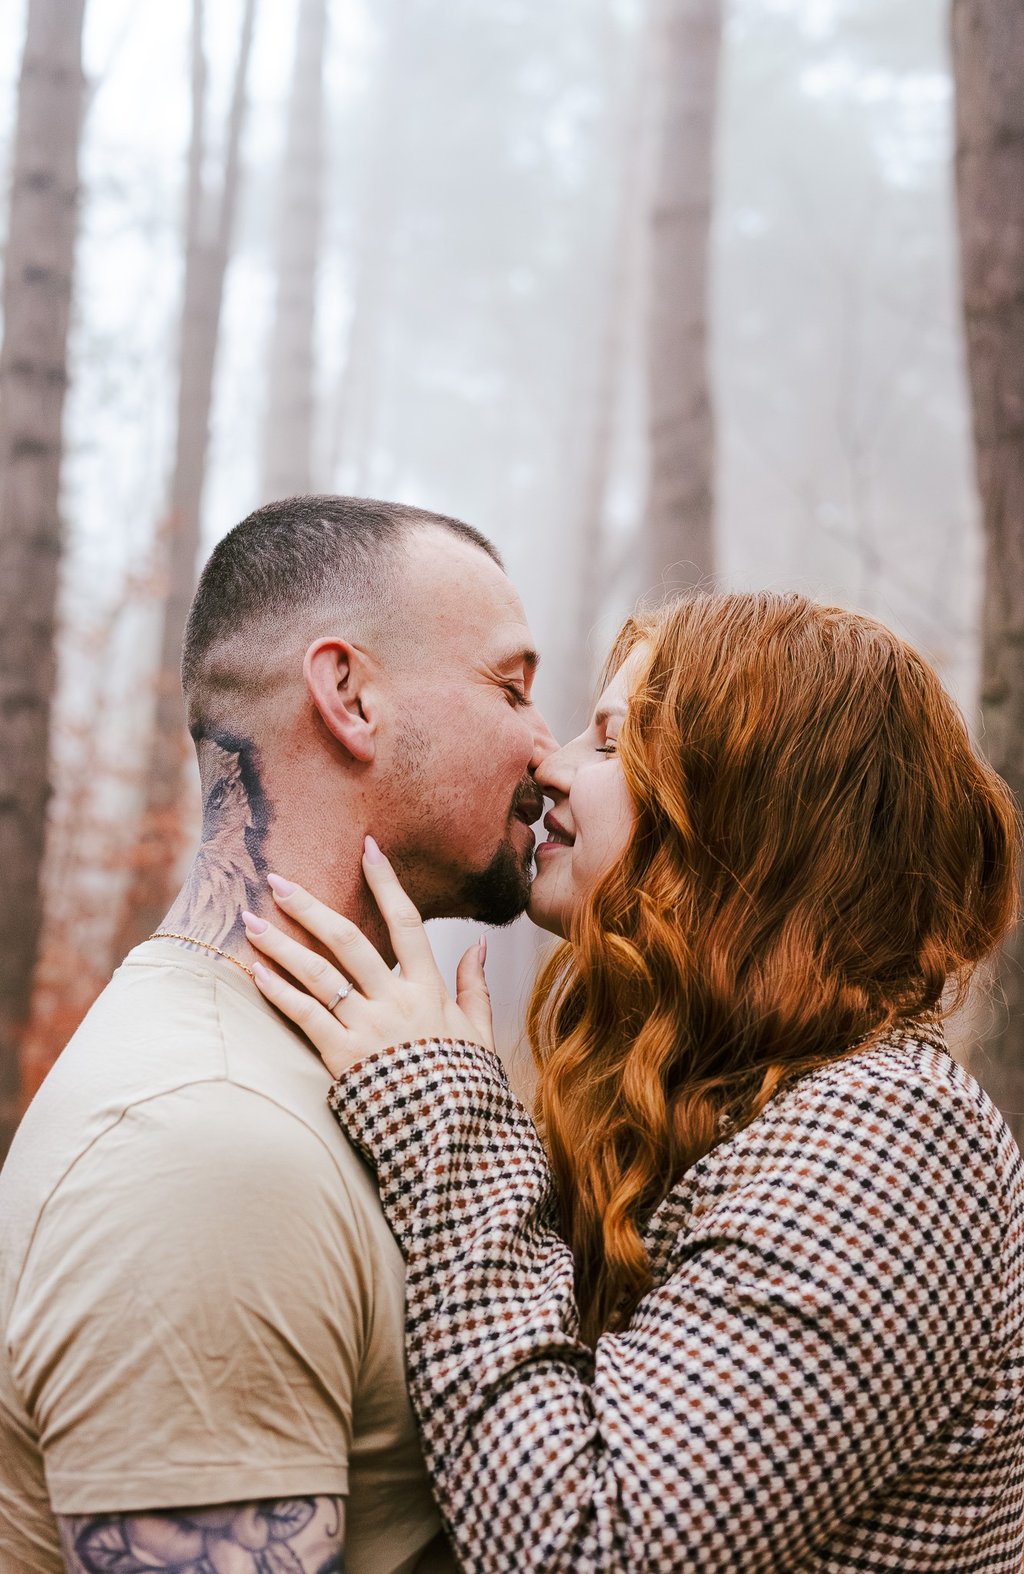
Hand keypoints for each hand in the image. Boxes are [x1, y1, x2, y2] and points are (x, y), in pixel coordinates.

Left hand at [242, 835, 493, 1078]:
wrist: (451, 1139)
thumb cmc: (465, 1088)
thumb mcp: (479, 1033)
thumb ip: (474, 987)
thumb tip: (477, 947)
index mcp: (429, 990)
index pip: (407, 922)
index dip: (386, 882)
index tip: (367, 847)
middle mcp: (395, 1001)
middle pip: (349, 939)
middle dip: (311, 905)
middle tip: (277, 878)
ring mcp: (367, 1028)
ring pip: (319, 973)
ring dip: (282, 944)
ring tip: (250, 920)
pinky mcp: (342, 1057)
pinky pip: (305, 1016)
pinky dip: (279, 992)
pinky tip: (257, 971)